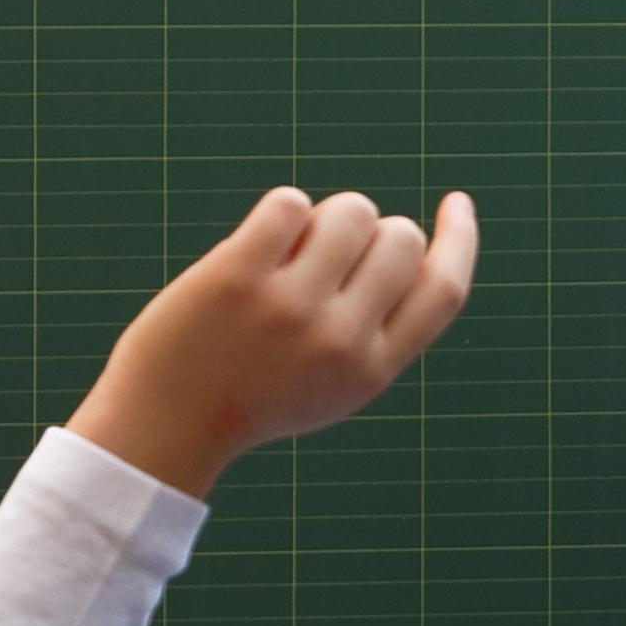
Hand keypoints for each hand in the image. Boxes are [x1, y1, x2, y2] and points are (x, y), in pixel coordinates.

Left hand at [66, 187, 479, 499]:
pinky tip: (259, 245)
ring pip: (350, 211)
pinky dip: (281, 213)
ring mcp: (289, 306)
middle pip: (399, 238)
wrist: (167, 422)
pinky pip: (290, 203)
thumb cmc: (257, 393)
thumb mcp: (337, 382)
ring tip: (290, 252)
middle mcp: (340, 340)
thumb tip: (406, 238)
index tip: (455, 204)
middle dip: (373, 230)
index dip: (459, 239)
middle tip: (330, 255)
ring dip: (326, 217)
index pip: (444, 290)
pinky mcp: (238, 275)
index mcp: (373, 369)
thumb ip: (379, 326)